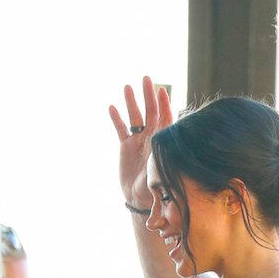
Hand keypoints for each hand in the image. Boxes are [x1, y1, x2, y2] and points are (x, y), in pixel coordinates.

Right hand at [109, 76, 172, 208]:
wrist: (140, 199)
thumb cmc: (155, 189)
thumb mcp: (160, 174)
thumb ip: (160, 162)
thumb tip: (162, 155)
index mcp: (161, 142)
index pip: (165, 118)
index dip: (164, 104)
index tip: (162, 91)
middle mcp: (151, 137)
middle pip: (150, 112)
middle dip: (148, 95)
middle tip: (146, 79)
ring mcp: (138, 140)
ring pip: (134, 116)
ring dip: (131, 102)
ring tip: (127, 87)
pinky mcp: (125, 146)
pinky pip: (121, 129)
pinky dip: (116, 118)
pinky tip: (112, 107)